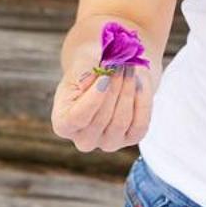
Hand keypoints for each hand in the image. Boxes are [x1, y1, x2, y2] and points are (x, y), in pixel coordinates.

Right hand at [50, 24, 155, 152]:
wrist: (109, 71)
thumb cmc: (90, 67)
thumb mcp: (81, 64)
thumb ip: (84, 72)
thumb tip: (92, 80)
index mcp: (63, 123)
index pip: (77, 118)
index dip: (93, 99)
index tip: (105, 76)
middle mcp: (83, 139)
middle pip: (102, 119)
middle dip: (113, 89)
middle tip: (120, 64)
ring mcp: (108, 142)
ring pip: (121, 121)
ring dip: (128, 92)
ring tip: (129, 69)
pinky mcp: (130, 138)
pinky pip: (140, 124)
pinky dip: (142, 102)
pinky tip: (139, 83)